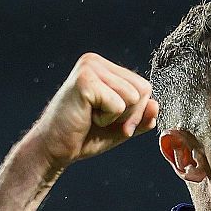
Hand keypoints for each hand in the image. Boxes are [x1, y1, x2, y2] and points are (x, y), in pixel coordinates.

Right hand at [22, 53, 158, 173]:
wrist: (54, 148)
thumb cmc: (84, 136)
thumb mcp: (121, 126)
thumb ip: (141, 116)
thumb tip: (155, 104)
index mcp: (104, 67)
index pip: (144, 86)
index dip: (136, 112)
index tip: (111, 120)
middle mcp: (96, 61)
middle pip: (143, 90)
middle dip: (130, 114)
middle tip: (101, 120)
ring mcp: (89, 67)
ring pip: (133, 96)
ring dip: (117, 117)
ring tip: (92, 116)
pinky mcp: (85, 80)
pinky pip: (118, 104)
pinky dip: (107, 118)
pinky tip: (86, 116)